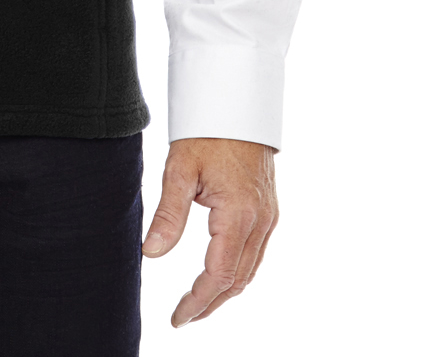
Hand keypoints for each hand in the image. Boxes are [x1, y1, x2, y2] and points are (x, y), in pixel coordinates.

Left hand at [142, 137, 277, 326]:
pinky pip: (256, 253)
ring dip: (225, 291)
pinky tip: (219, 274)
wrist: (236, 103)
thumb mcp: (179, 169)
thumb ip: (168, 215)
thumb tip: (151, 253)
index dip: (197, 301)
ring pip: (250, 269)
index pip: (218, 275)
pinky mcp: (269, 209)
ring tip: (197, 303)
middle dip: (210, 303)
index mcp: (238, 214)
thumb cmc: (206, 131)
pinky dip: (237, 271)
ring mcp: (269, 216)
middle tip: (182, 317)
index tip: (177, 317)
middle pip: (237, 280)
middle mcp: (261, 221)